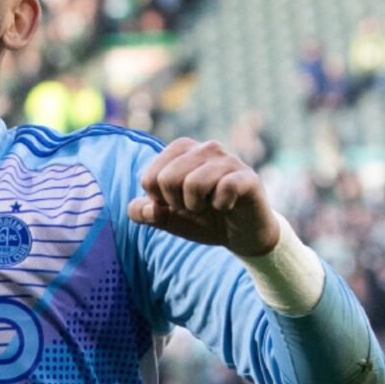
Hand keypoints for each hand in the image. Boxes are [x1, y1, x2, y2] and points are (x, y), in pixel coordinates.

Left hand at [127, 139, 279, 256]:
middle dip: (177, 204)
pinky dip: (221, 207)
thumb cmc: (204, 220)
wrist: (242, 235)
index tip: (177, 204)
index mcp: (181, 150)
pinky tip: (228, 206)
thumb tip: (137, 210)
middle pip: (167, 179)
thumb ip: (147, 213)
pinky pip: (223, 190)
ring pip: (193, 184)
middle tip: (196, 207)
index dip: (159, 201)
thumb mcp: (169, 218)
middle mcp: (205, 148)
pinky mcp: (247, 177)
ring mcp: (228, 160)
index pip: (149, 177)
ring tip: (210, 206)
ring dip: (198, 207)